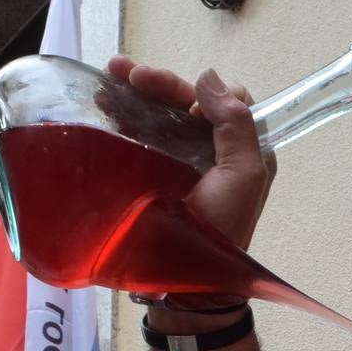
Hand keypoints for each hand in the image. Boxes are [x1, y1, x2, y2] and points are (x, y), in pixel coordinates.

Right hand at [102, 56, 274, 260]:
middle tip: (125, 72)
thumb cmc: (222, 228)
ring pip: (165, 113)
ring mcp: (185, 161)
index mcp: (245, 149)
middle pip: (190, 102)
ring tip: (108, 77)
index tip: (186, 111)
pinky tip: (106, 103)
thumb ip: (237, 124)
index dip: (204, 95)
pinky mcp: (158, 173)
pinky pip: (146, 134)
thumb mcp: (243, 175)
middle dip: (159, 83)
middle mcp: (217, 151)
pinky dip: (127, 115)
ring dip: (136, 93)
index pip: (227, 100)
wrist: (190, 278)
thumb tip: (208, 77)